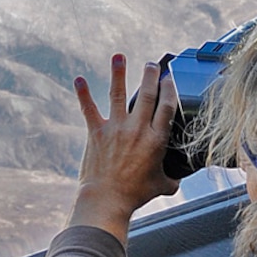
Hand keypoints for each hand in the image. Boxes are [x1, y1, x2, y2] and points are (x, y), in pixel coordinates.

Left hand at [67, 54, 179, 241]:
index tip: (170, 78)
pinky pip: (88, 109)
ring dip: (119, 74)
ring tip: (119, 57)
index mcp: (156, 139)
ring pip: (119, 94)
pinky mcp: (96, 133)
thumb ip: (172, 179)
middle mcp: (137, 129)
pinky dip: (82, 94)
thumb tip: (178, 179)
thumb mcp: (161, 186)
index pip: (166, 106)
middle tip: (152, 64)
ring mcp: (116, 128)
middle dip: (150, 75)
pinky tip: (78, 79)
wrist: (107, 199)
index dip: (169, 89)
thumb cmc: (135, 195)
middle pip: (147, 94)